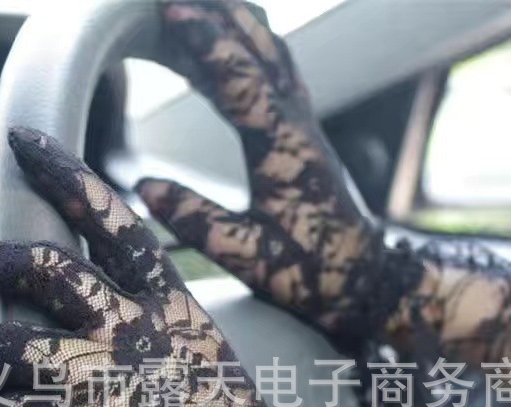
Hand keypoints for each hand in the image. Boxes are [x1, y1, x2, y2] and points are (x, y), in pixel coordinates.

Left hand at [0, 127, 304, 406]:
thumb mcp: (215, 380)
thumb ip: (162, 347)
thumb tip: (101, 339)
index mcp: (180, 318)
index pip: (119, 229)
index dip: (68, 176)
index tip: (27, 142)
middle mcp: (143, 338)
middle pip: (42, 266)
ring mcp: (113, 388)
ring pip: (7, 344)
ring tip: (0, 401)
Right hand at [139, 0, 407, 338]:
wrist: (363, 276)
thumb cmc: (312, 271)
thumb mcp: (249, 256)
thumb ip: (198, 222)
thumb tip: (147, 187)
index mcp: (283, 150)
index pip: (241, 81)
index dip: (206, 43)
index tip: (170, 11)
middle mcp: (298, 127)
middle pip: (261, 50)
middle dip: (217, 17)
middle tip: (174, 0)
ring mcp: (306, 127)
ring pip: (274, 56)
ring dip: (237, 26)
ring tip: (198, 9)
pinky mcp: (307, 136)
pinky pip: (278, 76)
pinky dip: (251, 52)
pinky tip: (230, 51)